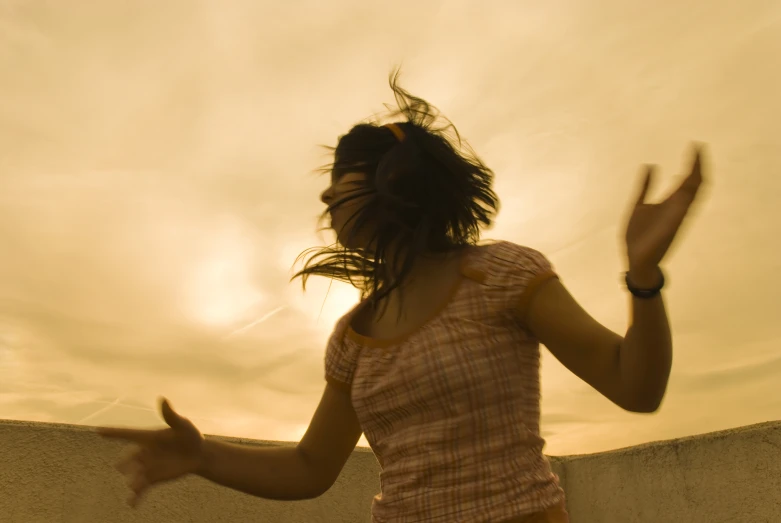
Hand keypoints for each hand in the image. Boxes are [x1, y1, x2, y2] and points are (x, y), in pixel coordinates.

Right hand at [97, 398, 204, 507]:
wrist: (198, 454)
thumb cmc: (189, 435)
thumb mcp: (182, 425)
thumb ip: (171, 415)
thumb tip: (163, 399)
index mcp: (147, 437)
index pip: (127, 434)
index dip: (113, 432)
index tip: (98, 430)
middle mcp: (143, 452)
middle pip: (129, 458)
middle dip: (126, 462)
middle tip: (122, 465)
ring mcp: (146, 467)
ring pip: (134, 474)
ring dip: (133, 480)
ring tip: (134, 485)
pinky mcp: (152, 479)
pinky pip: (141, 489)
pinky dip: (135, 497)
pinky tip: (131, 504)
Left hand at [624, 143, 705, 286]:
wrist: (635, 261)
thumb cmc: (638, 236)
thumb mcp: (639, 205)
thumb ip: (645, 186)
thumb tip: (650, 165)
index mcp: (670, 203)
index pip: (687, 180)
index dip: (692, 164)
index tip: (695, 146)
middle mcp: (677, 209)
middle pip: (694, 185)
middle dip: (697, 167)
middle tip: (699, 148)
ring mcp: (675, 218)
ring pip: (692, 195)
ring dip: (696, 179)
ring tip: (698, 161)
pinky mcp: (670, 228)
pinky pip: (682, 211)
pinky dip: (686, 197)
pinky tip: (686, 182)